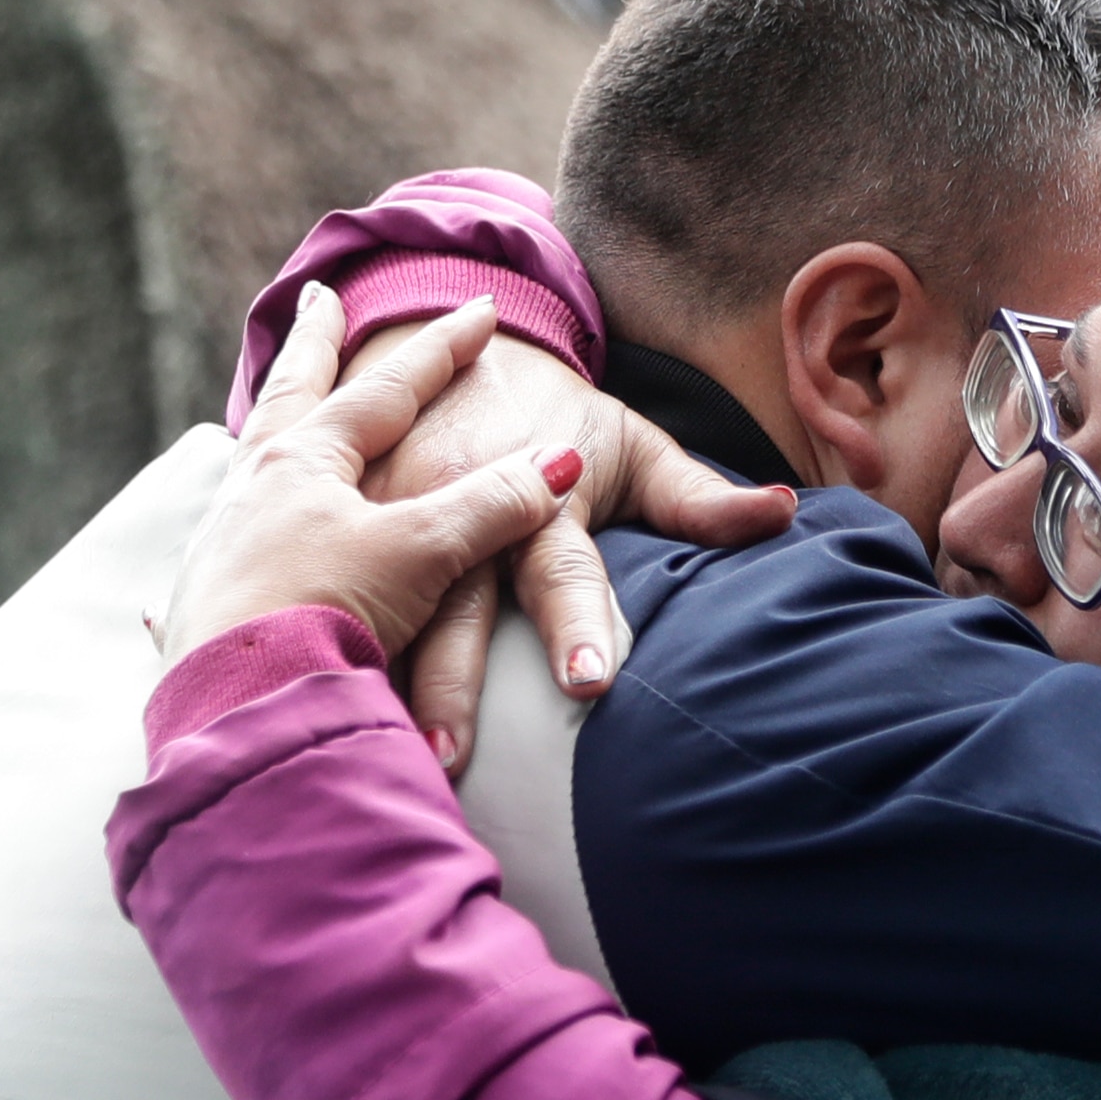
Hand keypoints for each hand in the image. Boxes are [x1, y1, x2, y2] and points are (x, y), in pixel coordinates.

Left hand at [160, 293, 582, 670]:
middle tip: (322, 301)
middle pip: (291, 399)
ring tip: (272, 421)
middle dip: (316, 348)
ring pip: (250, 471)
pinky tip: (209, 555)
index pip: (387, 389)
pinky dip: (232, 537)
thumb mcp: (423, 550)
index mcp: (305, 461)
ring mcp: (223, 547)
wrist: (239, 710)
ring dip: (270, 437)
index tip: (480, 311)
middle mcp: (254, 491)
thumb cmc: (326, 611)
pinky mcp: (205, 609)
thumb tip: (559, 462)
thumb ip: (492, 504)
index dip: (442, 351)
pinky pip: (222, 549)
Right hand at [351, 315, 795, 768]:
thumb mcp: (633, 444)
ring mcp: (384, 518)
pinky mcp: (336, 528)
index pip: (563, 573)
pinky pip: (332, 598)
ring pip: (379, 609)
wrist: (445, 340)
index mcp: (536, 492)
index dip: (577, 626)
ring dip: (376, 680)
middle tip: (456, 759)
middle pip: (455, 609)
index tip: (589, 684)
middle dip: (452, 683)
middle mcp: (454, 508)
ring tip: (375, 754)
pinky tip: (311, 711)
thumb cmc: (558, 414)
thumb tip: (789, 511)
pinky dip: (325, 651)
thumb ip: (701, 497)